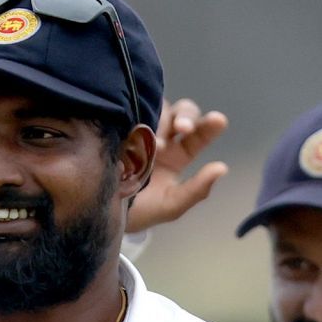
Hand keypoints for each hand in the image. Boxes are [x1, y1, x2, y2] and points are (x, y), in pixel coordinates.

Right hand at [128, 98, 228, 234]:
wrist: (100, 213)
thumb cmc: (139, 211)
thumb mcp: (170, 206)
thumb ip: (197, 190)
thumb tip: (222, 168)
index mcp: (177, 156)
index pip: (197, 136)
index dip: (209, 126)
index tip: (218, 120)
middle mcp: (161, 138)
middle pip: (181, 113)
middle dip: (186, 117)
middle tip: (183, 129)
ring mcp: (139, 128)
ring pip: (159, 108)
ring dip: (163, 122)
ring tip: (157, 146)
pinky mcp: (120, 124)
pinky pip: (133, 108)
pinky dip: (140, 114)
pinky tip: (139, 130)